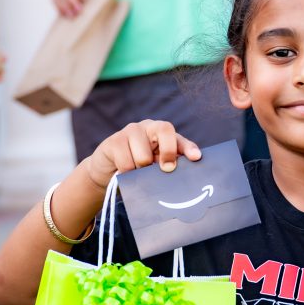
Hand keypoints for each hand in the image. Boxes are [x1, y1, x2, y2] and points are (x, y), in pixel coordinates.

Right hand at [85, 120, 201, 189]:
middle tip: (165, 169)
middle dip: (168, 152)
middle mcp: (150, 127)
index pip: (179, 138)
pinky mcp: (115, 140)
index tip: (195, 158)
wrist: (108, 170)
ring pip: (144, 156)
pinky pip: (126, 162)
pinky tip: (123, 173)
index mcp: (164, 135)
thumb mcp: (156, 168)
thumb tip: (182, 177)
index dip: (189, 147)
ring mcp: (132, 131)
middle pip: (165, 130)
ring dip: (141, 170)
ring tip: (137, 172)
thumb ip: (168, 167)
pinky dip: (126, 173)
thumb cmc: (138, 170)